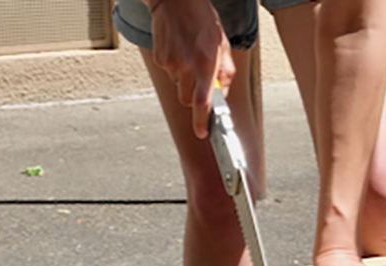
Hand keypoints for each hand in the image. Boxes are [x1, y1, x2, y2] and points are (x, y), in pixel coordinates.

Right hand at [148, 0, 235, 138]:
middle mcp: (186, 66)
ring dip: (186, 80)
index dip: (202, 122)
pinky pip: (169, 73)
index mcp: (206, 64)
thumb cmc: (203, 21)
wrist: (177, 1)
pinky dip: (176, 67)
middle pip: (188, 100)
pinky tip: (180, 50)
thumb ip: (225, 74)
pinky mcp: (160, 58)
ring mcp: (170, 63)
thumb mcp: (223, 46)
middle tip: (200, 78)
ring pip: (179, 87)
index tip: (202, 133)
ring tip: (190, 57)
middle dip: (195, 96)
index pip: (204, 103)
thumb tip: (223, 95)